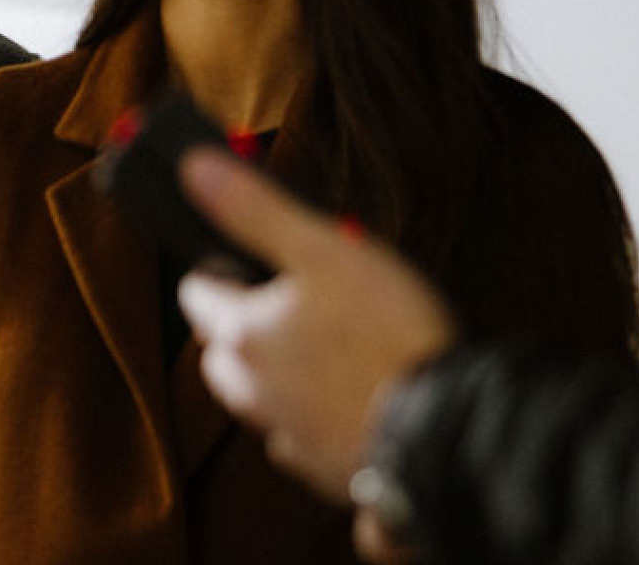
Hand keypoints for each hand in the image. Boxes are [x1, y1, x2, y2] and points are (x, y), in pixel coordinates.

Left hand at [176, 147, 456, 502]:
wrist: (446, 435)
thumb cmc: (387, 336)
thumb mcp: (322, 251)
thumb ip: (254, 211)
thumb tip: (192, 169)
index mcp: (241, 335)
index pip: (195, 294)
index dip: (218, 271)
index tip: (248, 260)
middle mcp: (251, 391)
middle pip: (220, 350)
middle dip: (240, 324)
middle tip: (289, 302)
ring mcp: (287, 434)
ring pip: (257, 395)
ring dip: (274, 371)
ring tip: (323, 347)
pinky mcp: (324, 468)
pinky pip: (300, 434)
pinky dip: (312, 414)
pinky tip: (350, 397)